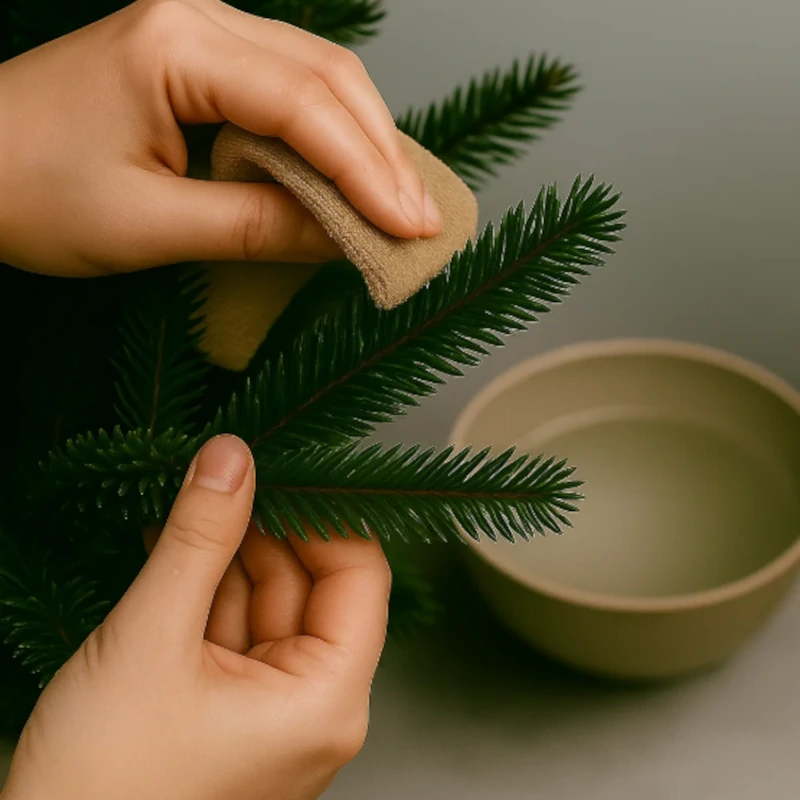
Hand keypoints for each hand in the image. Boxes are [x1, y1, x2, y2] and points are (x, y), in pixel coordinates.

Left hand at [0, 0, 442, 276]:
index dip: (367, 173)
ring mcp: (202, 33)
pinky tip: (352, 178)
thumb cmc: (27, 190)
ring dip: (365, 144)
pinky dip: (329, 138)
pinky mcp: (201, 61)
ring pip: (317, 79)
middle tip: (422, 219)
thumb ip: (255, 227)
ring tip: (400, 204)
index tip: (410, 228)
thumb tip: (343, 239)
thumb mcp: (148, 224)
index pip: (305, 107)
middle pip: (328, 77)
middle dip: (382, 154)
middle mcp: (199, 18)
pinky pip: (288, 91)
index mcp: (178, 44)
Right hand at [1, 435, 391, 799]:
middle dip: (262, 527)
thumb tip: (231, 458)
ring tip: (185, 503)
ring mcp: (272, 712)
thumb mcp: (152, 638)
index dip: (322, 514)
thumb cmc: (100, 789)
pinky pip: (233, 632)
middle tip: (219, 475)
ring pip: (265, 604)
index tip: (278, 468)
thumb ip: (198, 538)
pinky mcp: (232, 713)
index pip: (359, 574)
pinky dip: (204, 590)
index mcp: (327, 699)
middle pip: (309, 585)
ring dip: (226, 554)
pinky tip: (172, 548)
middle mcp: (313, 708)